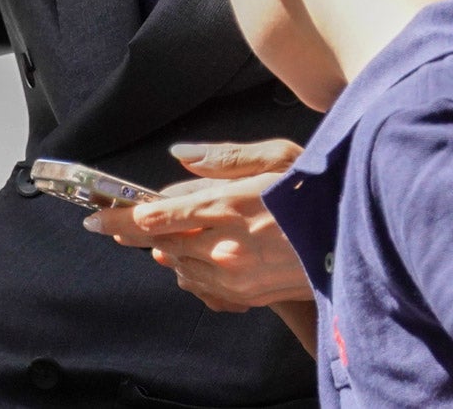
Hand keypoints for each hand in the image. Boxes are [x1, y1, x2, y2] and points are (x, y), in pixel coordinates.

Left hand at [82, 141, 314, 313]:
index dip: (122, 217)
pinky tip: (196, 255)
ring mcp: (235, 276)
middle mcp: (226, 245)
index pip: (159, 215)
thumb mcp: (278, 156)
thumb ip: (224, 157)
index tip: (97, 216)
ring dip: (165, 248)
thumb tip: (179, 155)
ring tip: (168, 233)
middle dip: (134, 232)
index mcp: (229, 205)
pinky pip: (199, 286)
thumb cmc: (319, 191)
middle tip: (110, 224)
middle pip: (160, 242)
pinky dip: (188, 269)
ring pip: (177, 265)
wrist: (356, 244)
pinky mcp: (246, 296)